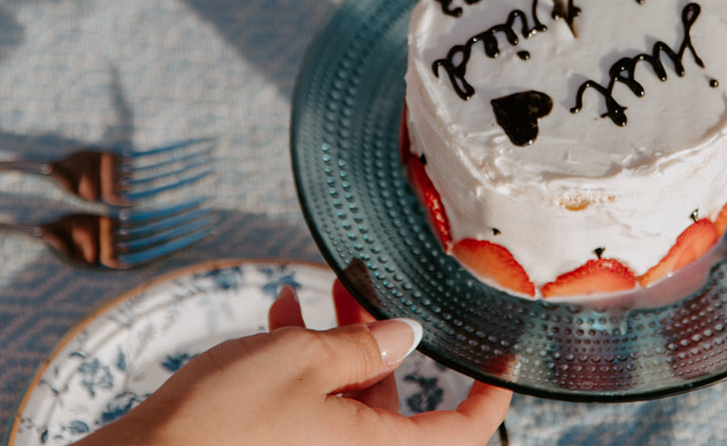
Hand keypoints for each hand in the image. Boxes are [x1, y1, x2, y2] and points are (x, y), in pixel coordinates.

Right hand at [82, 283, 510, 445]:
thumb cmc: (224, 419)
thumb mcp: (300, 361)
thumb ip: (362, 346)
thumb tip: (405, 335)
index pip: (459, 433)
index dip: (488, 397)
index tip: (502, 360)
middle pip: (396, 407)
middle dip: (383, 344)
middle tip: (367, 293)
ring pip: (349, 402)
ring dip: (336, 348)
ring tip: (312, 297)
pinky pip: (312, 411)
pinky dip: (302, 369)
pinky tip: (278, 318)